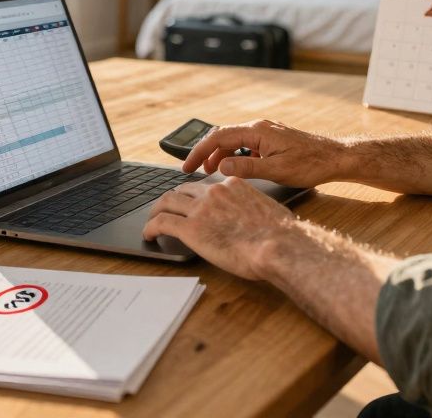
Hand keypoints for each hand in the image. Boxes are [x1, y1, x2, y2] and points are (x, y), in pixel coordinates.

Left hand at [142, 177, 294, 279]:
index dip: (195, 195)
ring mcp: (200, 209)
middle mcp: (214, 192)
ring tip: (152, 221)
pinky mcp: (190, 228)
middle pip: (182, 190)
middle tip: (167, 210)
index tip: (191, 203)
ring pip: (166, 202)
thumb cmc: (282, 235)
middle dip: (172, 200)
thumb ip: (255, 210)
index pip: (206, 186)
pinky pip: (161, 222)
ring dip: (156, 211)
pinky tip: (149, 235)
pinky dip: (150, 227)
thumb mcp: (269, 211)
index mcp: (233, 185)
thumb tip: (258, 222)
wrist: (279, 245)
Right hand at [182, 119, 351, 188]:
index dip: (199, 152)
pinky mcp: (273, 139)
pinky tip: (235, 168)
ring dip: (220, 154)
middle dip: (205, 152)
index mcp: (258, 131)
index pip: (218, 137)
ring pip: (235, 140)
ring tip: (210, 171)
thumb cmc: (311, 164)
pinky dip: (235, 155)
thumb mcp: (276, 170)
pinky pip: (246, 144)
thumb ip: (247, 168)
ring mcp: (267, 132)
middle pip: (223, 135)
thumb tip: (221, 166)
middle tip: (193, 170)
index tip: (187, 166)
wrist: (336, 157)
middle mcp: (260, 127)